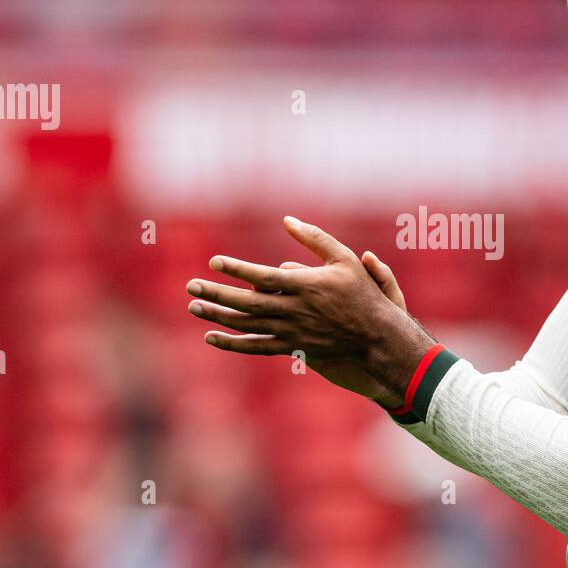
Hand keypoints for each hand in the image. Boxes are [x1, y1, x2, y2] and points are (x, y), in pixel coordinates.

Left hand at [186, 217, 429, 406]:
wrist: (376, 335)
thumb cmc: (361, 292)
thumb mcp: (344, 257)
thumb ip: (314, 238)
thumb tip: (287, 220)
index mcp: (306, 285)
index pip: (263, 277)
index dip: (237, 270)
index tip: (214, 262)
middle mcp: (295, 310)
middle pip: (248, 303)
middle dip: (217, 294)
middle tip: (191, 287)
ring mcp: (292, 331)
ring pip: (248, 325)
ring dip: (218, 316)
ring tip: (194, 306)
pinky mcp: (292, 347)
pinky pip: (256, 347)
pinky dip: (232, 344)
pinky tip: (211, 337)